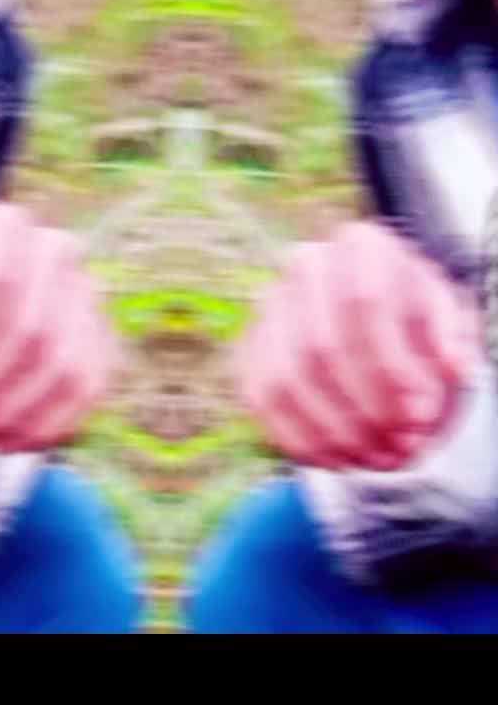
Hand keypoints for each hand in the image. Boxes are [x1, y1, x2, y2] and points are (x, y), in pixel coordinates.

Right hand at [238, 220, 482, 470]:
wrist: (378, 324)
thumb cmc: (418, 322)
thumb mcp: (450, 320)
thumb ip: (453, 339)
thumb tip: (451, 366)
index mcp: (362, 245)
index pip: (365, 302)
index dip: (393, 367)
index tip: (422, 415)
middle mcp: (307, 263)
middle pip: (321, 345)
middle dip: (366, 408)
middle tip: (404, 447)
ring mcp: (271, 303)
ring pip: (287, 377)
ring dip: (335, 431)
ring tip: (378, 458)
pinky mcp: (251, 345)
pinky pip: (260, 397)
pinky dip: (299, 438)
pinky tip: (338, 458)